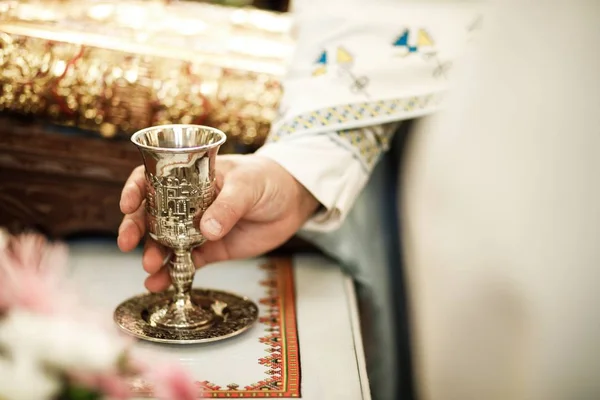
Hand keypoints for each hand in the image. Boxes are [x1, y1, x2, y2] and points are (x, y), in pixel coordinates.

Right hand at [117, 154, 318, 291]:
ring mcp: (198, 227)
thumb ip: (228, 207)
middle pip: (153, 215)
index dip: (136, 190)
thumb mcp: (248, 185)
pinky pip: (186, 262)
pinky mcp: (211, 249)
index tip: (128, 205)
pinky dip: (172, 273)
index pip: (155, 180)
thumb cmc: (267, 178)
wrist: (292, 200)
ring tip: (150, 267)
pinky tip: (160, 284)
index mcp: (191, 178)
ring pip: (166, 241)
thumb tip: (206, 231)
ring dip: (154, 254)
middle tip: (128, 242)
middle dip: (137, 228)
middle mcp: (188, 203)